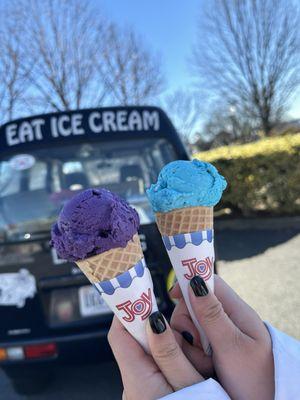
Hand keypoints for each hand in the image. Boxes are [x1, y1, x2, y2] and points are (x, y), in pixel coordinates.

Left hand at [108, 312, 202, 399]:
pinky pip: (160, 365)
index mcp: (137, 381)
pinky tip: (195, 370)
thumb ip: (169, 352)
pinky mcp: (153, 393)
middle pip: (142, 340)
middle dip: (165, 331)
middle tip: (190, 339)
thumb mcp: (190, 383)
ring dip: (174, 347)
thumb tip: (153, 319)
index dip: (130, 310)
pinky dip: (176, 360)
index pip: (119, 333)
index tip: (146, 293)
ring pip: (154, 350)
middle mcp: (134, 386)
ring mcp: (143, 390)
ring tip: (200, 362)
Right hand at [170, 275, 274, 399]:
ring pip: (188, 325)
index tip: (172, 295)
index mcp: (236, 310)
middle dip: (187, 323)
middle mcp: (226, 318)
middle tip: (197, 344)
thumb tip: (194, 282)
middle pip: (193, 304)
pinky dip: (191, 353)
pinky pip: (191, 343)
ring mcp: (218, 334)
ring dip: (189, 343)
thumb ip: (212, 314)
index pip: (210, 282)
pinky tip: (203, 366)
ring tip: (205, 362)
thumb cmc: (254, 377)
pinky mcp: (211, 349)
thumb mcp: (232, 345)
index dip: (189, 283)